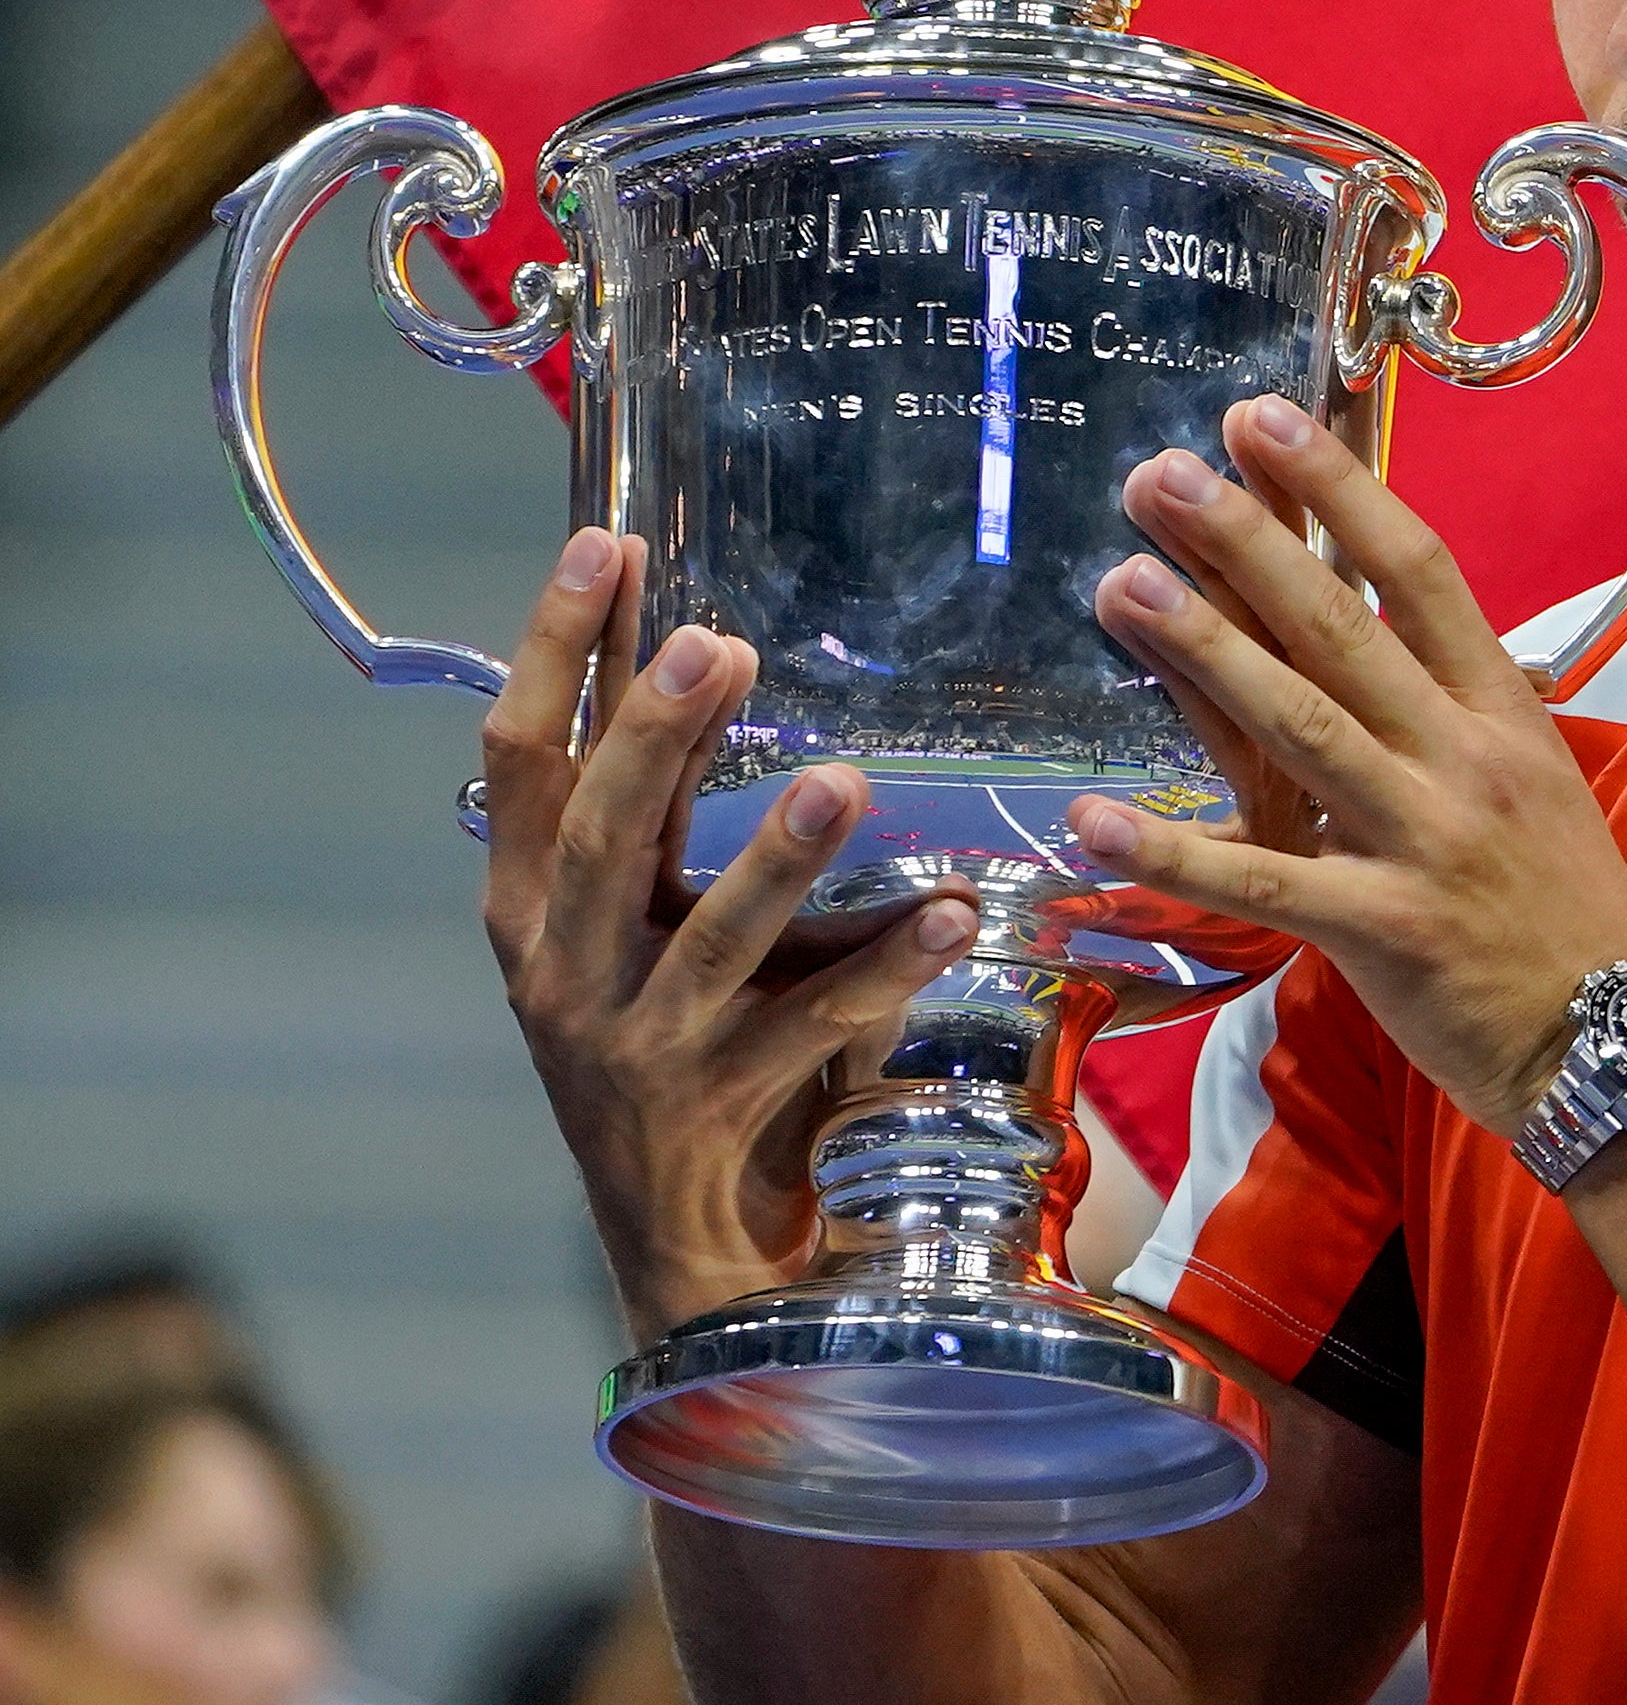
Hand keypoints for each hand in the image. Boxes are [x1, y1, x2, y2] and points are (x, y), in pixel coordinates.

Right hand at [482, 528, 979, 1341]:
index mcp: (528, 904)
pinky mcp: (720, 1105)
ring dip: (779, 856)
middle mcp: (564, 969)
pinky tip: (952, 912)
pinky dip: (885, 965)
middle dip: (657, 734)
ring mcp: (639, 1044)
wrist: (683, 1238)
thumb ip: (663, 798)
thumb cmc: (671, 1033)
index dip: (556, 651)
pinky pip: (815, 1025)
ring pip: (711, 939)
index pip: (520, 757)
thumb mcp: (640, 913)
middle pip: (601, 835)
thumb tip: (696, 637)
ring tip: (843, 780)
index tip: (602, 542)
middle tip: (723, 641)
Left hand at [1070, 396, 1626, 1135]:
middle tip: (1163, 473)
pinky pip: (1262, 881)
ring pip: (1300, 727)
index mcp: (1504, 712)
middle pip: (1345, 629)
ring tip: (1120, 582)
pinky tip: (1092, 818)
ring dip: (1203, 650)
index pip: (1421, 572)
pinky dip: (1172, 850)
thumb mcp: (1532, 784)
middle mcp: (1465, 760)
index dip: (1340, 490)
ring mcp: (1423, 841)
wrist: (1617, 1044)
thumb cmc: (1565, 914)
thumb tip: (1370, 632)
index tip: (1265, 422)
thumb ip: (1451, 711)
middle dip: (1248, 543)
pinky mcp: (1380, 930)